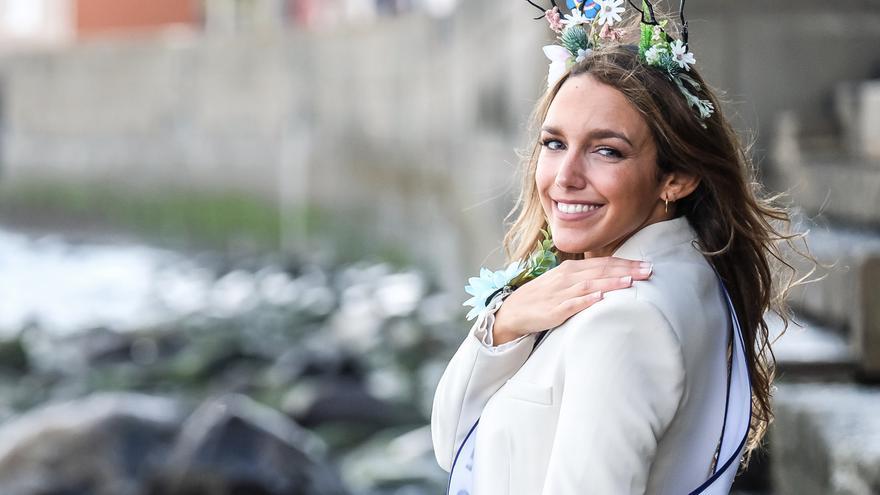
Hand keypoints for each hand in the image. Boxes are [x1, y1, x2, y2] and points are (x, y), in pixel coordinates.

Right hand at [491, 257, 652, 344]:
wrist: (514, 311)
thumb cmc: (543, 297)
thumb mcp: (564, 282)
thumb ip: (586, 278)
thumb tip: (613, 277)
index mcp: (571, 269)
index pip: (603, 263)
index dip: (626, 263)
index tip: (647, 265)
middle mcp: (566, 278)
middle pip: (600, 271)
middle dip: (626, 270)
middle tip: (649, 271)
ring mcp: (560, 293)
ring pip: (589, 285)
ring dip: (610, 282)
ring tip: (630, 281)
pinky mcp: (553, 310)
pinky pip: (571, 304)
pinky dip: (585, 300)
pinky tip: (599, 297)